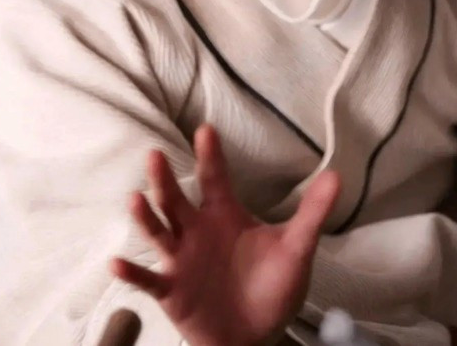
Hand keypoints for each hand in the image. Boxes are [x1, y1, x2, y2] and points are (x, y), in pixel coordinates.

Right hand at [110, 125, 340, 345]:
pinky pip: (149, 280)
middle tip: (156, 155)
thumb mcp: (296, 248)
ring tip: (136, 200)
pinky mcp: (172, 291)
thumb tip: (338, 175)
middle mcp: (197, 231)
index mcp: (224, 214)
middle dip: (165, 179)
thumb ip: (312, 212)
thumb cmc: (273, 286)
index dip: (211, 154)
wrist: (257, 336)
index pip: (215, 177)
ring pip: (160, 233)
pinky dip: (133, 273)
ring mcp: (181, 260)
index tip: (206, 130)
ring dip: (146, 217)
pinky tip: (118, 262)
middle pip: (177, 199)